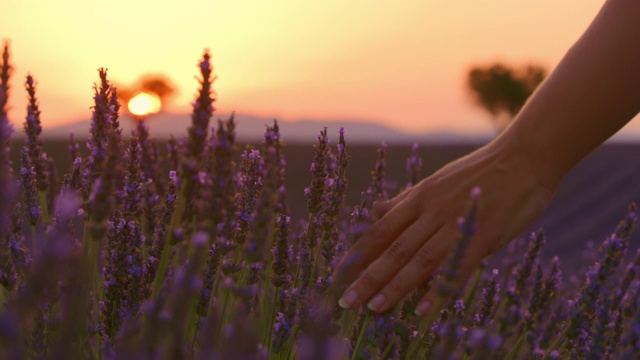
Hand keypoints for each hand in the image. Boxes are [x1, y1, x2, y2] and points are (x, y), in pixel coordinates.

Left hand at [333, 137, 554, 315]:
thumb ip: (405, 201)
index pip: (381, 230)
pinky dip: (438, 290)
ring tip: (374, 308)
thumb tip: (375, 209)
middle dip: (367, 277)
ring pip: (418, 259)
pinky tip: (422, 310)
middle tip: (346, 302)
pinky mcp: (483, 234)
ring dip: (394, 286)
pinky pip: (456, 266)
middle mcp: (431, 210)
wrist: (525, 156)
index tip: (338, 275)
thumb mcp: (436, 182)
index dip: (359, 254)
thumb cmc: (481, 172)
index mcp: (419, 197)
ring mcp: (456, 222)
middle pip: (393, 249)